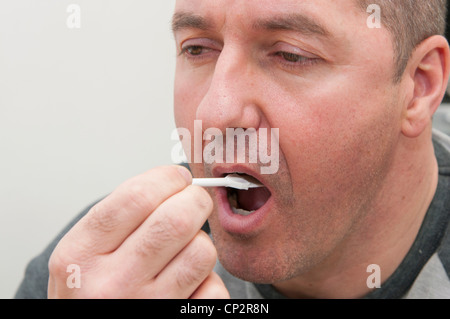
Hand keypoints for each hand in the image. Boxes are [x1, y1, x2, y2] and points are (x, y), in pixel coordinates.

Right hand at [48, 166, 229, 298]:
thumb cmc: (90, 294)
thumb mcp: (82, 253)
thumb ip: (118, 217)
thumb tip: (172, 181)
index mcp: (81, 255)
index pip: (137, 197)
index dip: (167, 178)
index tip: (177, 178)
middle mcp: (111, 283)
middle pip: (177, 220)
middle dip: (195, 200)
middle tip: (193, 202)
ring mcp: (146, 306)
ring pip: (201, 251)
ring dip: (200, 242)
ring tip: (185, 247)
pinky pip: (213, 288)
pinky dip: (207, 280)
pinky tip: (189, 282)